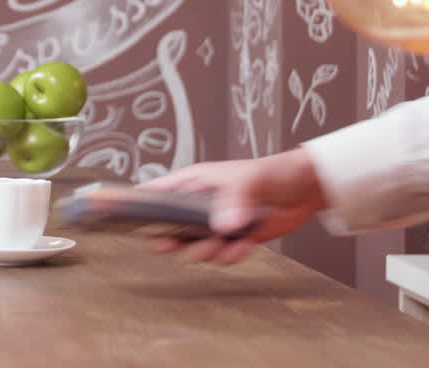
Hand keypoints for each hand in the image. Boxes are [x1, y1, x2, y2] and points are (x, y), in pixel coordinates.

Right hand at [137, 148, 327, 264]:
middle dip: (173, 240)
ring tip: (220, 245)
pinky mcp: (233, 239)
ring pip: (194, 247)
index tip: (122, 219)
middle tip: (175, 244)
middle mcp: (200, 205)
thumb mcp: (249, 180)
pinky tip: (240, 247)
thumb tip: (220, 226)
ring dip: (206, 251)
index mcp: (193, 182)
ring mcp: (215, 223)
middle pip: (169, 227)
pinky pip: (221, 255)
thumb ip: (233, 201)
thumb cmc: (274, 172)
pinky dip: (230, 256)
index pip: (155, 193)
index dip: (135, 206)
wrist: (306, 189)